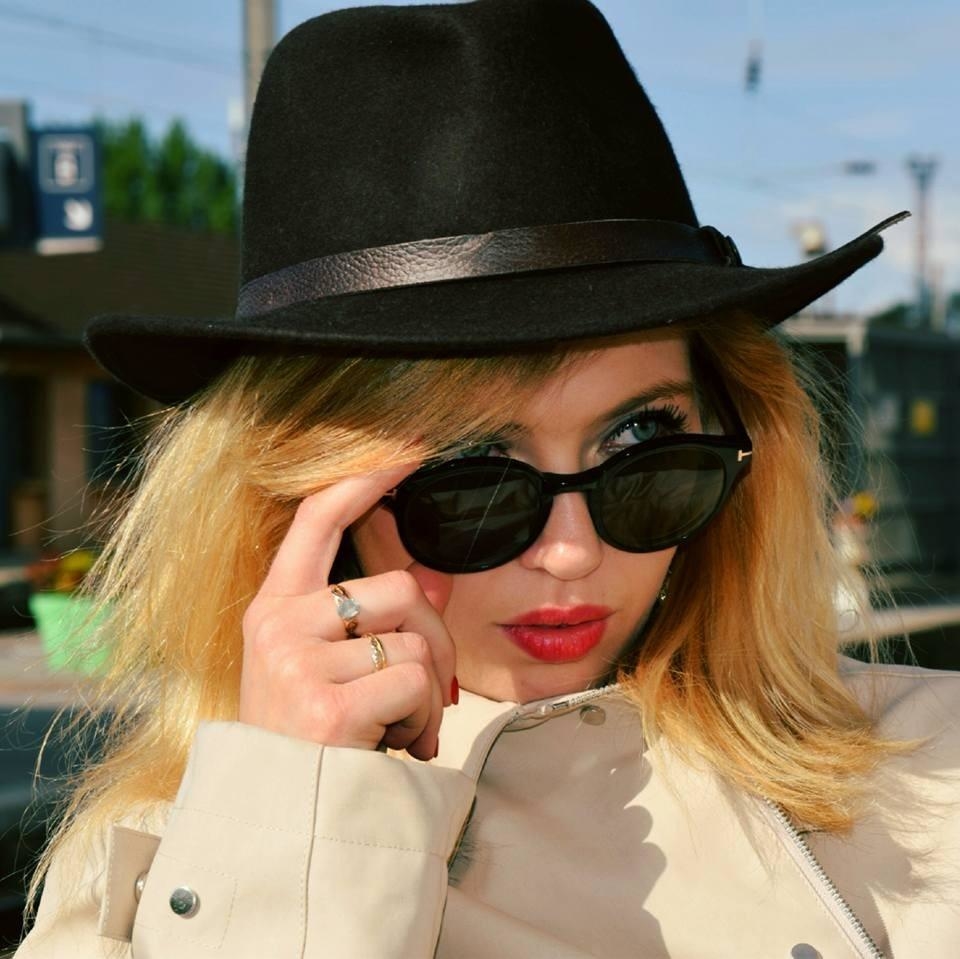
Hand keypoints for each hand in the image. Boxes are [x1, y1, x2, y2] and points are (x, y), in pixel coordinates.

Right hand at [239, 464, 455, 760]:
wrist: (278, 819)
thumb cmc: (306, 738)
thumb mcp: (323, 668)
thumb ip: (372, 620)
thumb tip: (438, 580)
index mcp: (273, 607)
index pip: (316, 520)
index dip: (363, 481)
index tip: (405, 453)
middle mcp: (278, 625)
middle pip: (403, 586)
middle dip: (436, 639)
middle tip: (427, 691)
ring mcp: (298, 663)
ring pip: (416, 640)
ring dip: (427, 691)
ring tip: (397, 727)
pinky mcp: (327, 705)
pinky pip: (413, 682)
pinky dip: (422, 719)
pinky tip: (394, 746)